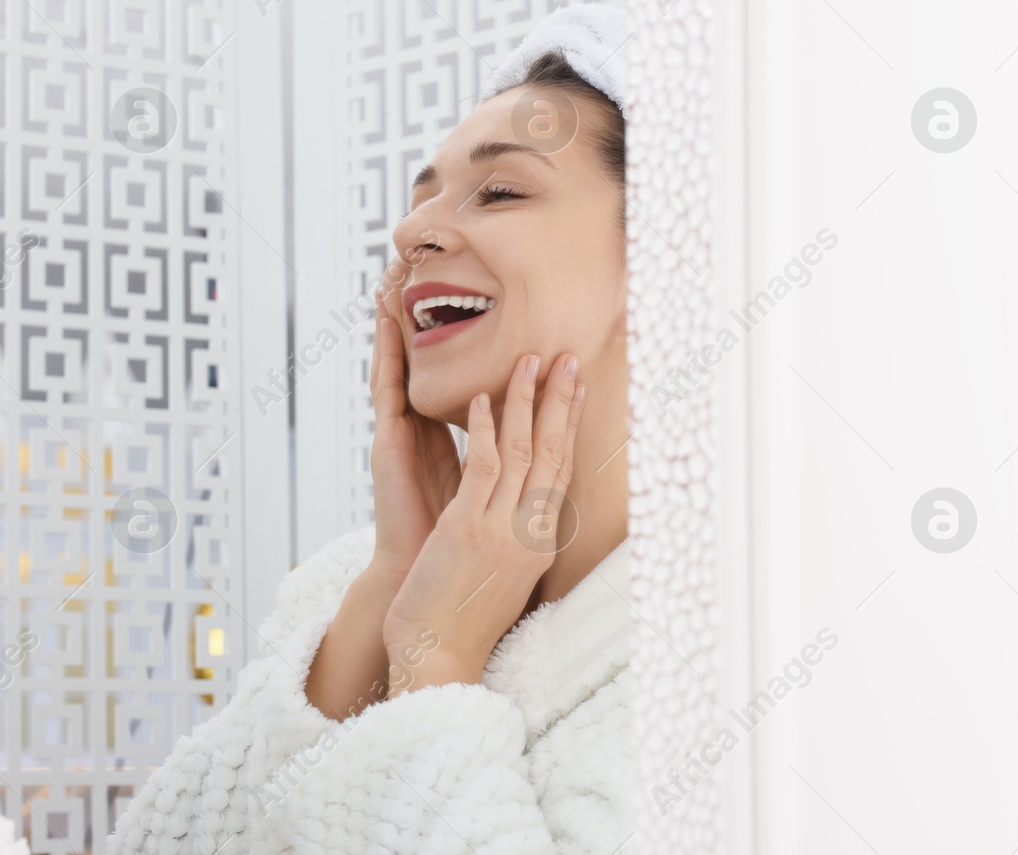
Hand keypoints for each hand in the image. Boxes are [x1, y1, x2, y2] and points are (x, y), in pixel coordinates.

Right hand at [302, 270, 464, 721]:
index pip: (461, 376)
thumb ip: (509, 463)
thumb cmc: (462, 550)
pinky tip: (385, 314)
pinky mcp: (388, 442)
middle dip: (423, 314)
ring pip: (403, 362)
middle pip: (426, 360)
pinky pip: (387, 385)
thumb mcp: (496, 492)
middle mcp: (425, 430)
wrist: (428, 589)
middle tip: (420, 263)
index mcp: (452, 440)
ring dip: (397, 317)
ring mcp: (403, 434)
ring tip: (394, 271)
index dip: (463, 335)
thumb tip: (544, 440)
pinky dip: (385, 348)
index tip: (465, 293)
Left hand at [382, 351, 585, 692]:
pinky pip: (483, 468)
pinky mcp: (466, 529)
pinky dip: (486, 430)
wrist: (439, 659)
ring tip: (530, 360)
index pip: (562, 472)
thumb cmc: (461, 621)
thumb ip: (513, 540)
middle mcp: (530, 533)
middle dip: (561, 402)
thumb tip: (523, 514)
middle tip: (569, 358)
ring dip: (526, 401)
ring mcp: (501, 530)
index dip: (570, 426)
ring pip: (523, 452)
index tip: (578, 389)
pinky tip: (482, 400)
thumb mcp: (502, 577)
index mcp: (539, 544)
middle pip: (553, 454)